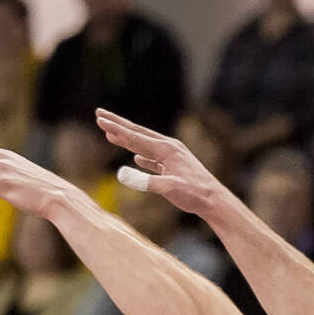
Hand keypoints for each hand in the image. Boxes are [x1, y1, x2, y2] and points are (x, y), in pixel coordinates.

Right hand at [93, 108, 226, 217]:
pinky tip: (136, 157)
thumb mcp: (168, 188)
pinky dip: (142, 155)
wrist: (214, 200)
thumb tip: (120, 174)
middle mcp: (169, 148)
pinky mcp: (173, 167)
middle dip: (117, 124)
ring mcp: (172, 157)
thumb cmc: (194, 194)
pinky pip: (153, 158)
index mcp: (166, 149)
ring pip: (144, 144)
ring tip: (112, 133)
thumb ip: (144, 181)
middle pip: (138, 133)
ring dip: (127, 138)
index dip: (115, 129)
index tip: (99, 120)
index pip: (135, 137)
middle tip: (100, 114)